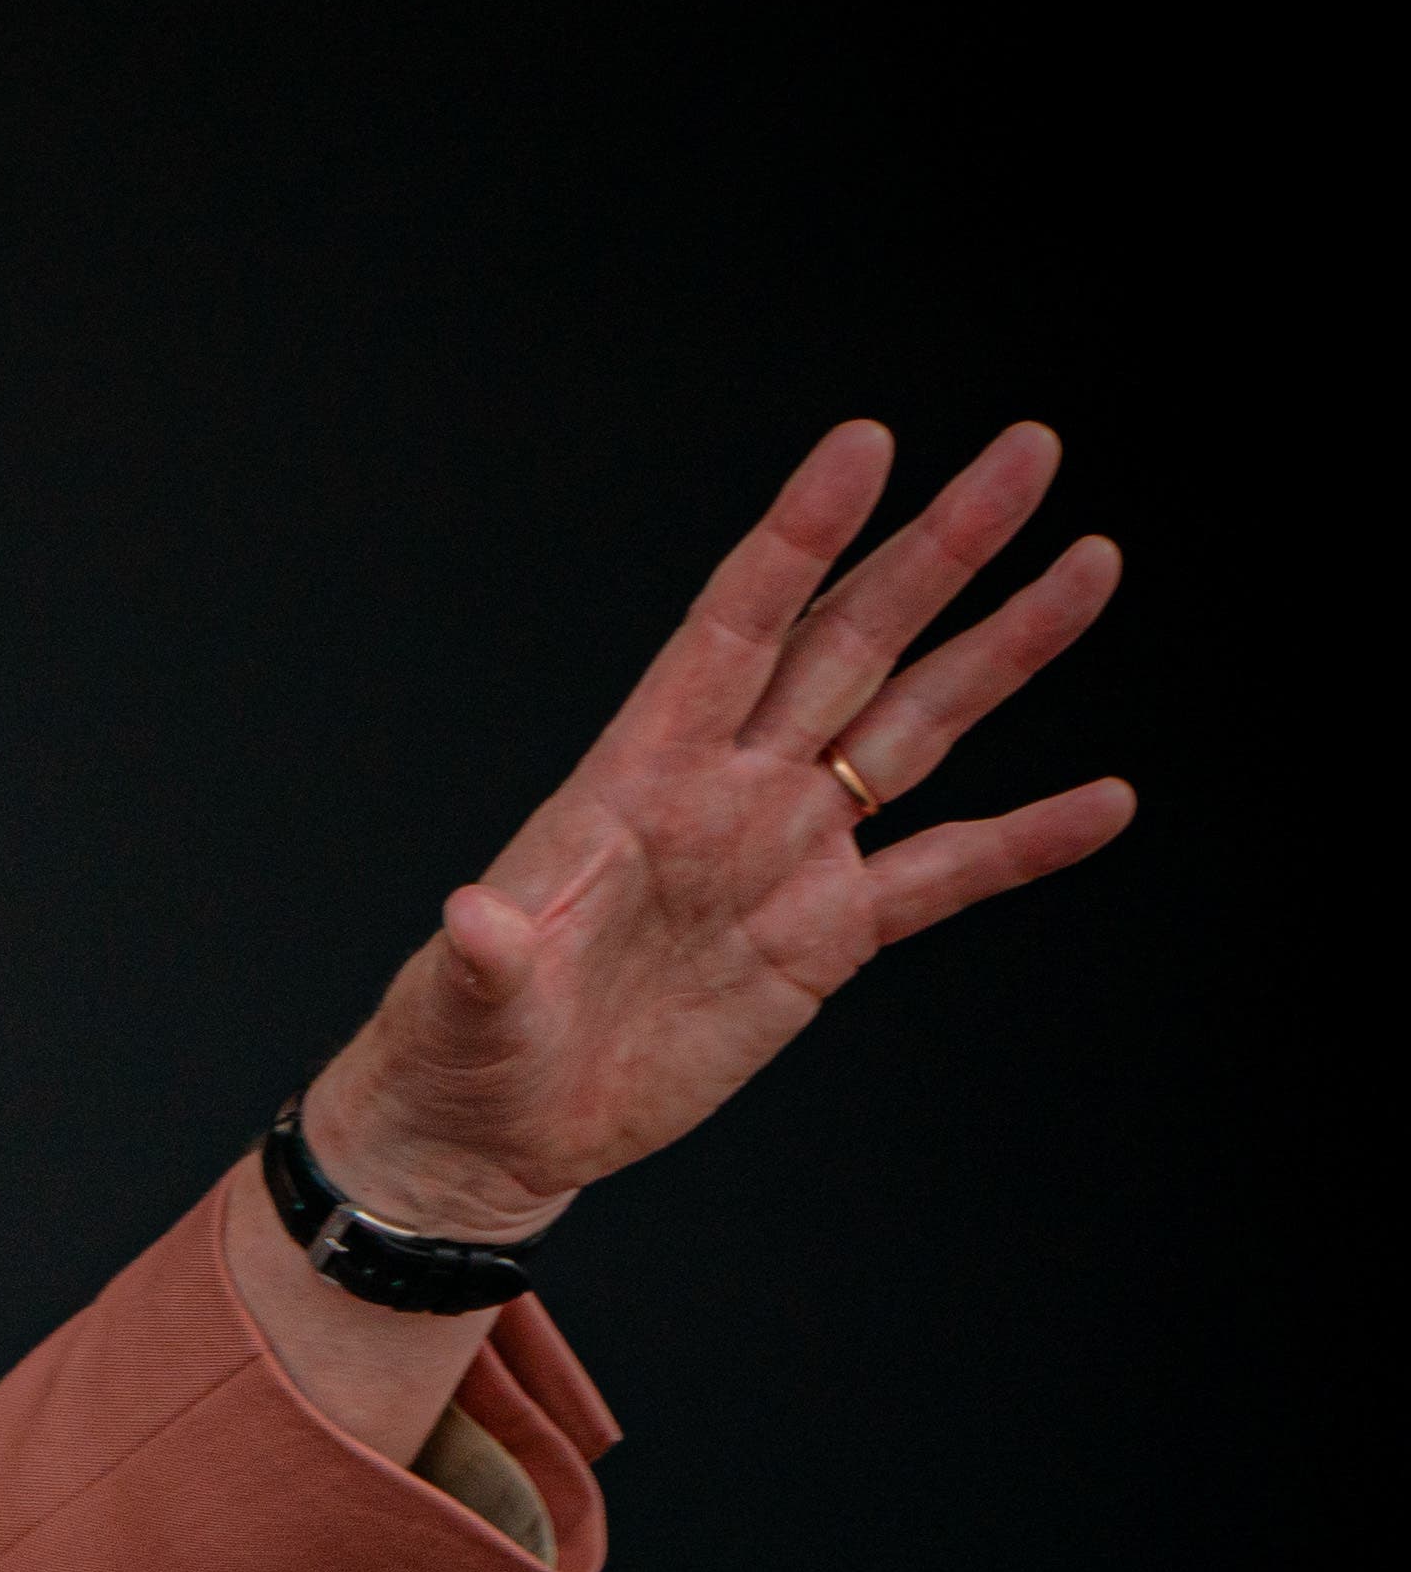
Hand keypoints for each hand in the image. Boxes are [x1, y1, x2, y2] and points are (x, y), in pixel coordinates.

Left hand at [302, 420, 1131, 1237]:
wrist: (501, 1126)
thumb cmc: (465, 1043)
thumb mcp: (467, 998)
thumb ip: (488, 955)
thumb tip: (474, 920)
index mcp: (640, 773)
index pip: (736, 625)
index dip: (800, 539)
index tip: (866, 445)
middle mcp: (729, 791)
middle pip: (854, 642)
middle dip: (939, 549)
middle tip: (1029, 452)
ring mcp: (785, 854)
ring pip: (917, 727)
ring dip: (1006, 649)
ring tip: (1090, 566)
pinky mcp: (825, 937)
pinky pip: (944, 874)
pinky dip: (1028, 842)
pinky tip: (1105, 802)